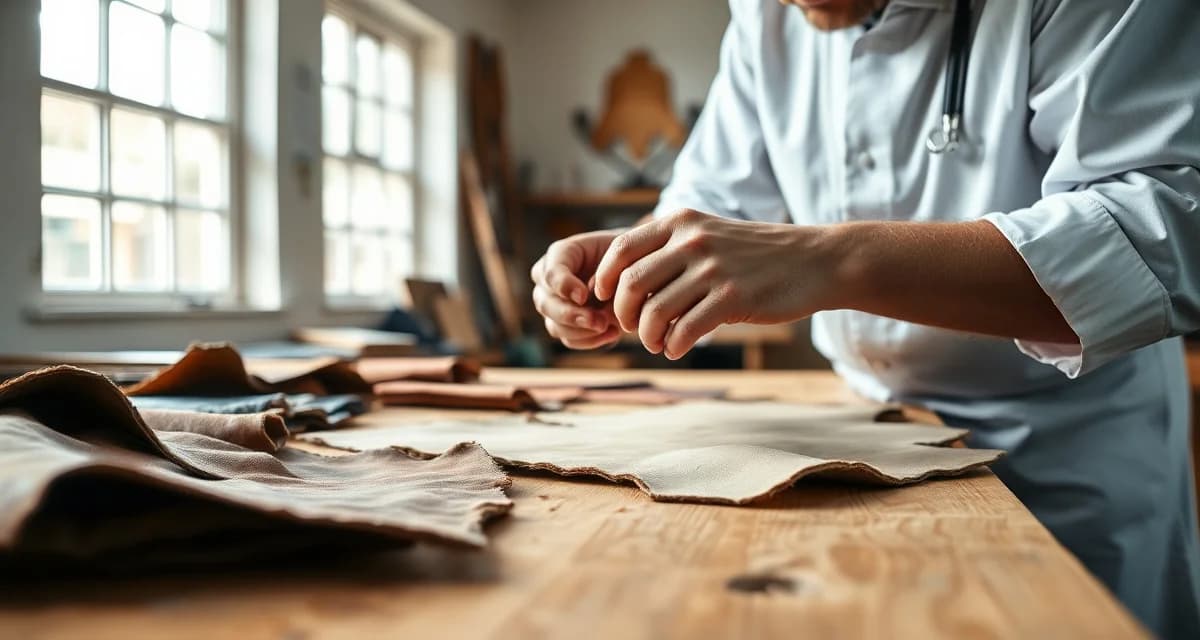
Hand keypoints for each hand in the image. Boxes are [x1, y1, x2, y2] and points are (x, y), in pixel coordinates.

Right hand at [530, 230, 623, 349]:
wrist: (635, 273)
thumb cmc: (626, 258)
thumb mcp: (620, 256)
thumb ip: (603, 272)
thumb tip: (583, 300)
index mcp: (559, 255)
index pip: (550, 273)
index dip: (564, 286)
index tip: (583, 296)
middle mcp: (547, 281)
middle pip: (546, 304)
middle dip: (572, 315)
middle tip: (599, 322)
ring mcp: (552, 306)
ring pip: (555, 326)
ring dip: (583, 331)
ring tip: (610, 326)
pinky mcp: (564, 327)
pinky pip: (570, 340)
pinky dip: (591, 340)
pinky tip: (612, 332)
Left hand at [593, 209, 836, 358]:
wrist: (816, 261)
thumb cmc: (759, 254)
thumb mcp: (712, 233)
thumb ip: (672, 249)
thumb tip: (628, 281)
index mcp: (682, 223)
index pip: (622, 248)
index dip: (605, 277)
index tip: (604, 298)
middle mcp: (693, 241)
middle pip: (631, 283)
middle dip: (624, 312)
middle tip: (633, 327)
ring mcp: (713, 270)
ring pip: (655, 311)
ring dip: (648, 336)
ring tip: (658, 343)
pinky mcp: (733, 299)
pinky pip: (685, 330)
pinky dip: (673, 346)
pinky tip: (677, 349)